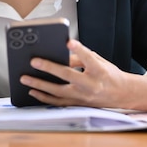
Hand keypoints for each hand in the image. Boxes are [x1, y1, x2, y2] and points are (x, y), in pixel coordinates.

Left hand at [19, 39, 133, 108]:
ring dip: (40, 85)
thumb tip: (61, 53)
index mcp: (100, 70)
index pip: (89, 58)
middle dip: (49, 68)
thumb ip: (81, 57)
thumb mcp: (100, 61)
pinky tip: (32, 91)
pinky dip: (44, 97)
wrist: (122, 95)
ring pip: (58, 91)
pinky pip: (58, 102)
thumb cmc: (108, 74)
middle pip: (68, 75)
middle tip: (34, 61)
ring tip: (25, 78)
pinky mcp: (78, 104)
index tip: (69, 41)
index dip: (79, 50)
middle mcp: (92, 84)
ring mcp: (84, 97)